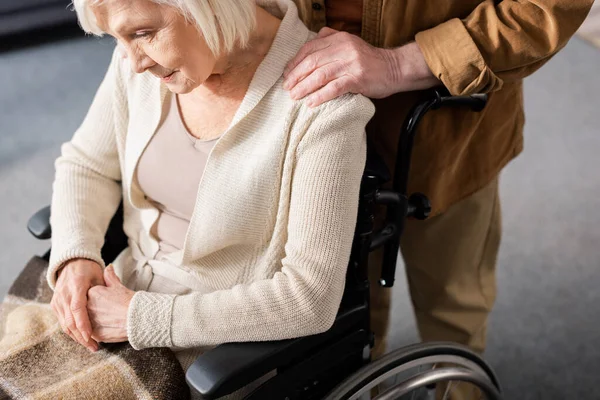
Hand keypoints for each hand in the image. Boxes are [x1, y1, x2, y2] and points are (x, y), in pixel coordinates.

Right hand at [51, 258, 103, 351]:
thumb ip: (107, 284)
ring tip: (91, 346)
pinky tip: (82, 338)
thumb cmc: (88, 269)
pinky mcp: (54, 305)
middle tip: (94, 347)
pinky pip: (62, 322)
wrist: (70, 262)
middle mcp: (64, 295)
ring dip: (77, 337)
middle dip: (81, 337)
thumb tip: (119, 293)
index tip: (91, 336)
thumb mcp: (98, 275)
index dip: (83, 324)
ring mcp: (57, 300)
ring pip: (64, 324)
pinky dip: (72, 332)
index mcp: (76, 286)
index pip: (77, 309)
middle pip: (70, 321)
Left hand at [88, 265, 134, 343]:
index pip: (90, 296)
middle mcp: (87, 307)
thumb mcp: (119, 286)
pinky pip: (92, 334)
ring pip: (88, 323)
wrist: (138, 318)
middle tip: (110, 312)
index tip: (108, 302)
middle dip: (95, 311)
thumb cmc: (130, 301)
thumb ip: (110, 277)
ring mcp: (89, 322)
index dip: (99, 300)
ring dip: (95, 323)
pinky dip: (99, 332)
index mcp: (91, 293)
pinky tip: (109, 329)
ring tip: (110, 322)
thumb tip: (109, 267)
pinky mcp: (94, 334)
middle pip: (87, 309)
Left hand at [283, 28, 438, 106]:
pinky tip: (311, 102)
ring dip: (304, 87)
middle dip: (296, 76)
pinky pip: (334, 88)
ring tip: (294, 96)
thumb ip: (332, 39)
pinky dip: (320, 96)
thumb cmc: (370, 60)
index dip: (295, 62)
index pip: (310, 49)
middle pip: (312, 62)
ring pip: (320, 75)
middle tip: (287, 88)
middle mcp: (344, 49)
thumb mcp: (351, 43)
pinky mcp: (357, 79)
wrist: (395, 68)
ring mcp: (351, 63)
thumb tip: (312, 40)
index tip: (287, 74)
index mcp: (339, 39)